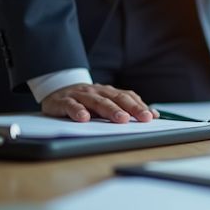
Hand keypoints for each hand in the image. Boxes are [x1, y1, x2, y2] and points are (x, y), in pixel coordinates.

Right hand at [41, 83, 158, 122]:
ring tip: (121, 119)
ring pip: (97, 102)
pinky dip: (77, 111)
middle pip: (116, 99)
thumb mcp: (106, 102)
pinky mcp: (62, 101)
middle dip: (131, 108)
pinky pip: (71, 105)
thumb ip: (127, 107)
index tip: (152, 116)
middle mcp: (96, 92)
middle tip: (143, 118)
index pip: (127, 97)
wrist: (56, 90)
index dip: (140, 106)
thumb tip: (154, 115)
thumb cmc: (86, 100)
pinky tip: (84, 118)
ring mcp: (80, 95)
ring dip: (110, 110)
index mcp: (108, 92)